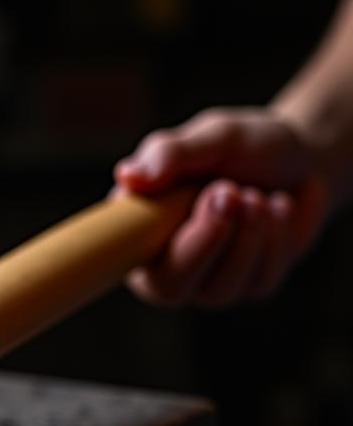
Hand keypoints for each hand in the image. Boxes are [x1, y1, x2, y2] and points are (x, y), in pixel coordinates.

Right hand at [114, 107, 328, 306]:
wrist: (303, 158)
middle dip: (208, 238)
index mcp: (136, 230)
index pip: (122, 262)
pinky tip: (276, 209)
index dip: (156, 237)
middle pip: (169, 287)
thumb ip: (169, 154)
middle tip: (233, 191)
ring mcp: (207, 283)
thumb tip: (127, 176)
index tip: (206, 194)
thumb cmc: (245, 146)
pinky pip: (258, 282)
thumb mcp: (210, 136)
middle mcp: (164, 265)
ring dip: (247, 234)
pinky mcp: (249, 287)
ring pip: (219, 288)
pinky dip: (274, 239)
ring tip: (258, 195)